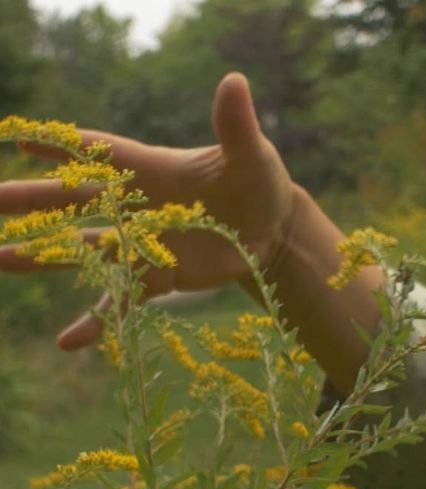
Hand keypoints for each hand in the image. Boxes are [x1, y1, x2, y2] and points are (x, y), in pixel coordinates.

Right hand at [0, 73, 294, 349]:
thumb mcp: (252, 157)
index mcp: (152, 168)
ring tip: (1, 260)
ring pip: (83, 249)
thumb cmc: (261, 184)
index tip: (16, 136)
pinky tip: (68, 342)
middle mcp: (137, 206)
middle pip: (74, 201)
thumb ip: (236, 126)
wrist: (271, 232)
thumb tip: (235, 82)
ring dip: (42, 255)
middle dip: (31, 201)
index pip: (97, 151)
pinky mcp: (158, 277)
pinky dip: (96, 320)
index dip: (60, 145)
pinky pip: (120, 299)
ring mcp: (143, 244)